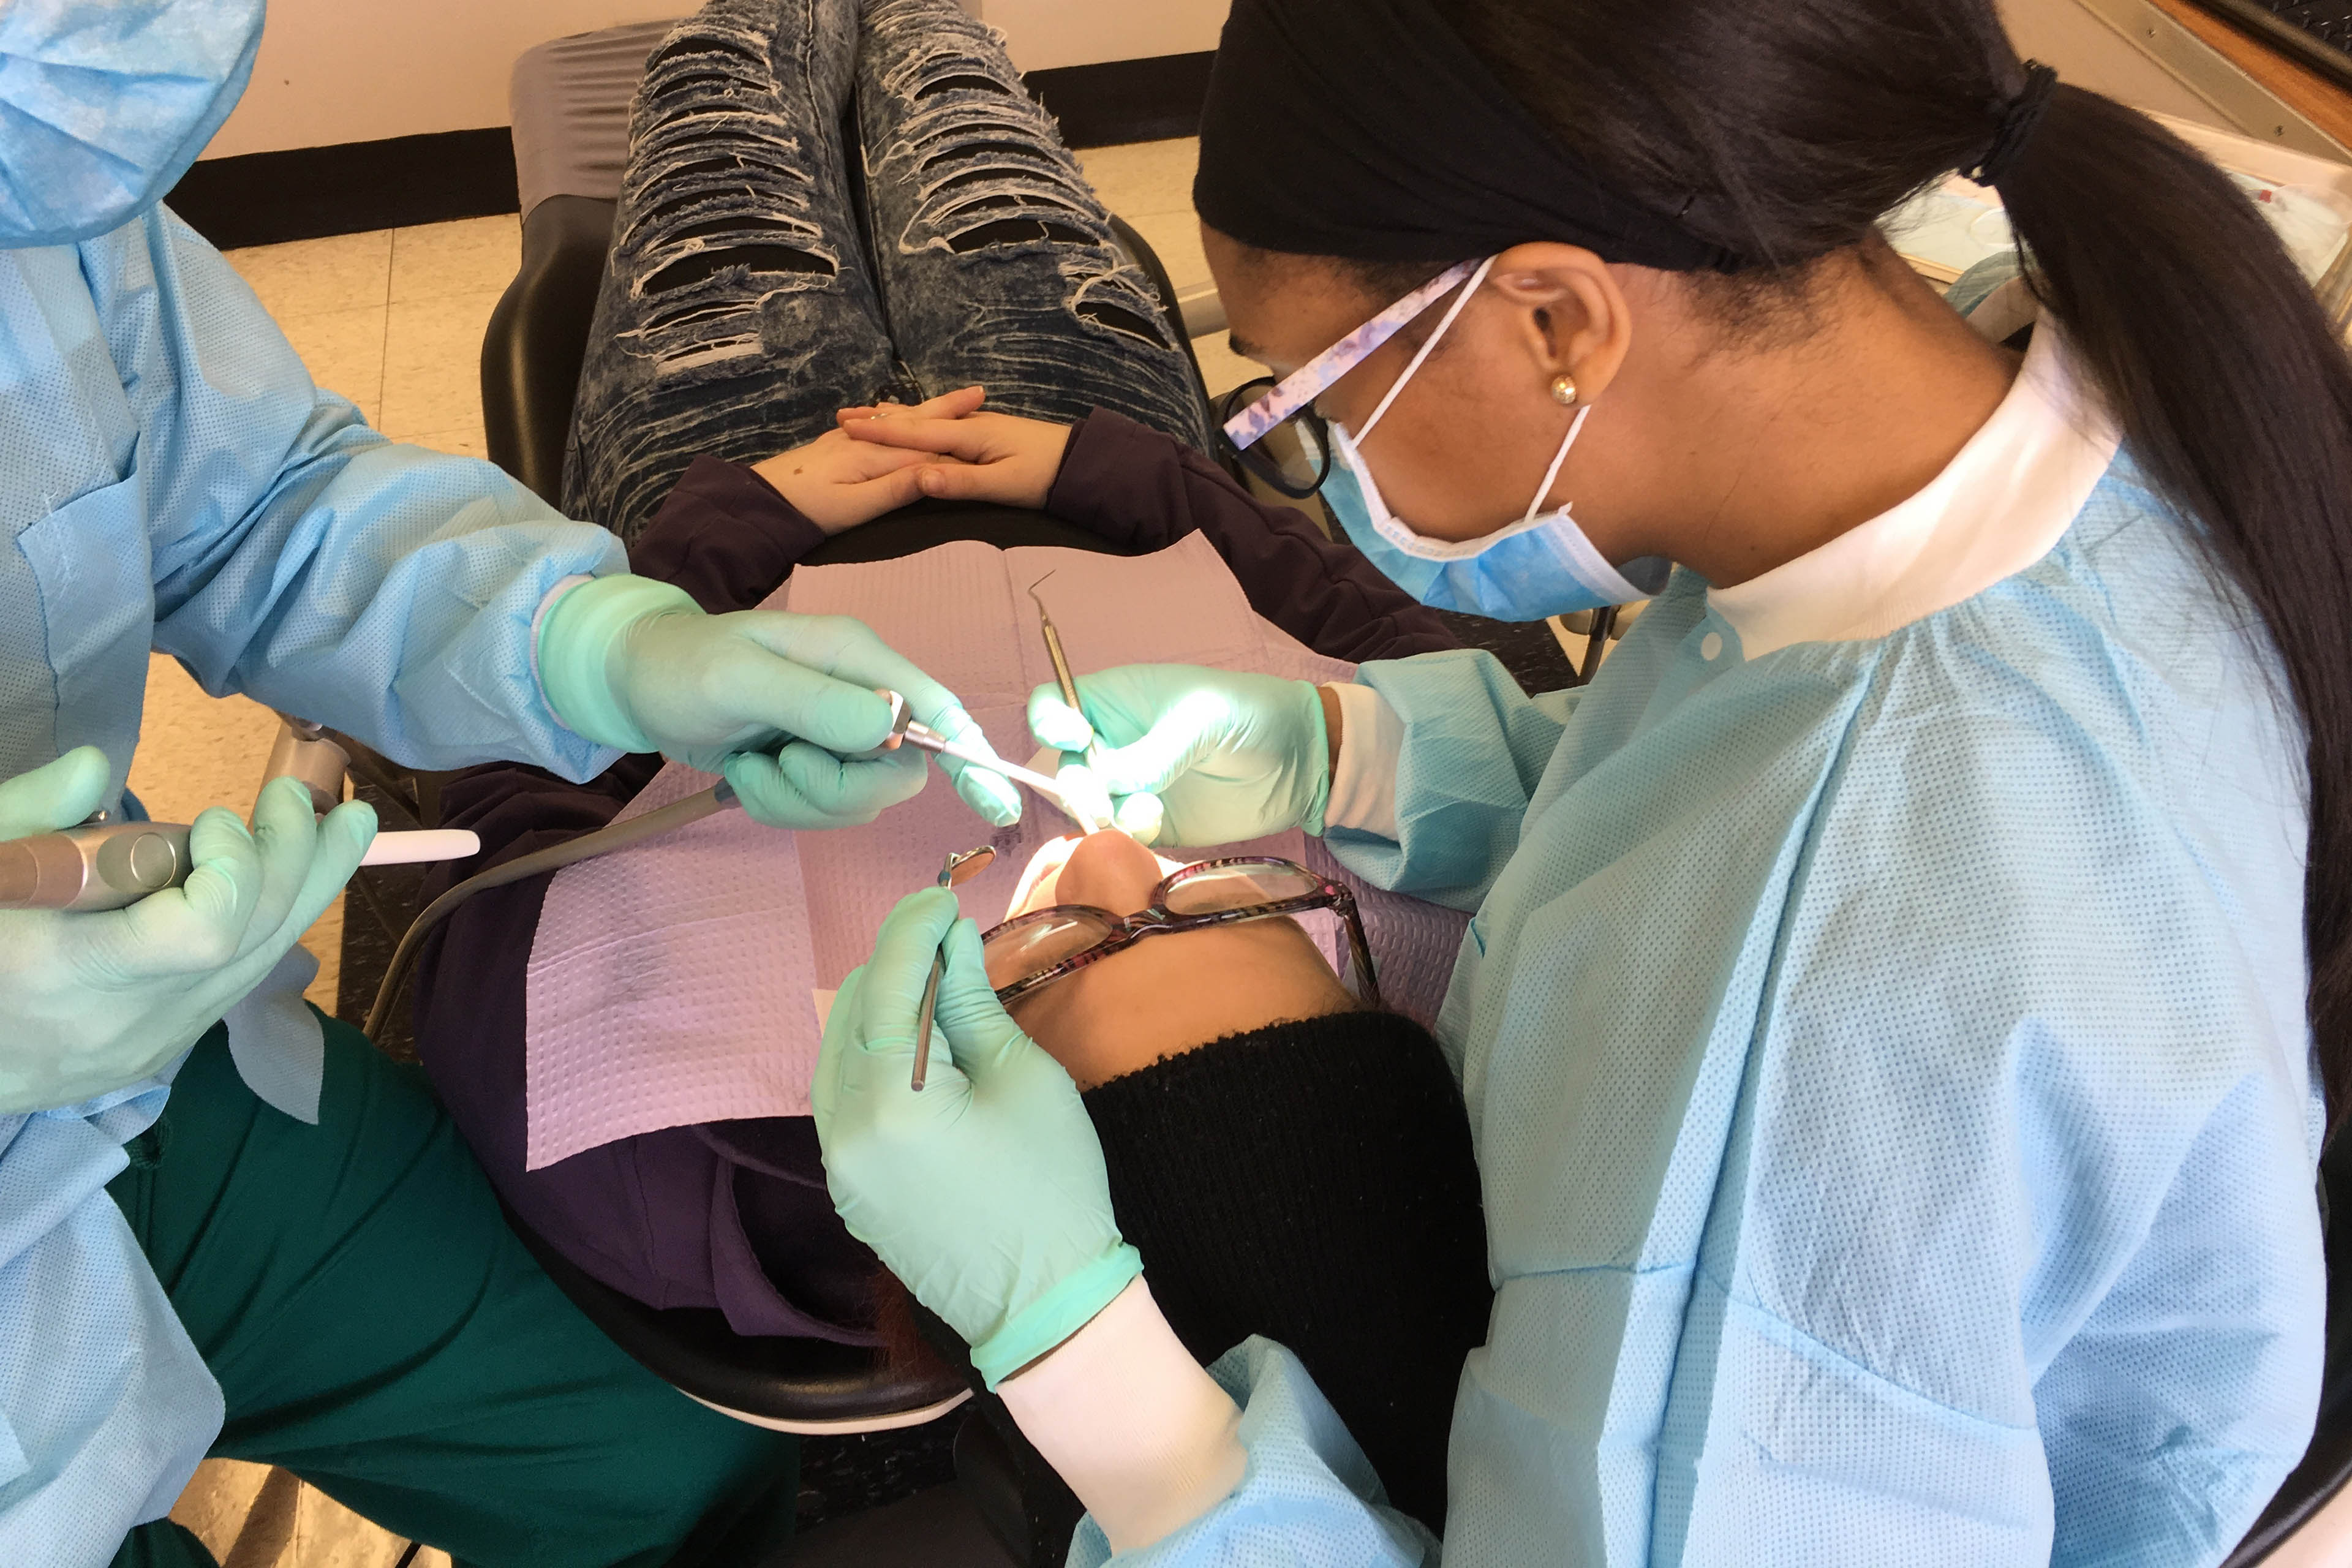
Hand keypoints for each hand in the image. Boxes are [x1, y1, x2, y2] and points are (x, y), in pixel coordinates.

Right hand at [0, 748, 375, 1113]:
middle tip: (296, 794)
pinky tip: (288, 879)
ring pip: (261, 964)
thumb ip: (25, 814)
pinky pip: (236, 984)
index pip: (202, 935)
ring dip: (306, 888)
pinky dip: (267, 925)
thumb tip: (93, 767)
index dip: (233, 869)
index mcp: (70, 972)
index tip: (212, 817)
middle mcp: (128, 1019)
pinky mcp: (161, 1050)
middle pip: (254, 941)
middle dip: (295, 858)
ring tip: (340, 826)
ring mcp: (153, 1043)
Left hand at [536, 575, 1023, 827]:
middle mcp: (862, 695)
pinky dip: (780, 805)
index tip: (994, 808)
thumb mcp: (741, 678)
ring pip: (859, 800)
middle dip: (838, 788)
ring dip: (798, 799)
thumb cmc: (684, 667)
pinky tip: (747, 773)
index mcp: (858, 658)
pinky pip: (822, 810)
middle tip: (781, 765)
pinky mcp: (815, 764)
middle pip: (899, 772)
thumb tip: (894, 730)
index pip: (938, 710)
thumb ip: (817, 703)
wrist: (636, 682)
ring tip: (751, 764)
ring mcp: (839, 734)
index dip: (971, 758)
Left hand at [752, 387, 985, 532]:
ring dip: (928, 409)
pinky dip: (902, 417)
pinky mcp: (840, 442)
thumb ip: (895, 490)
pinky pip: (881, 424)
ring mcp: (851, 438)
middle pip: (916, 422)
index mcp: (875, 455)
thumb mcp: (854, 508)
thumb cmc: (809, 510)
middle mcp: (867, 439)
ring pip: (899, 420)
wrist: (762, 500)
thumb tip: (937, 474)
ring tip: (952, 400)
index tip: (990, 432)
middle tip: (979, 393)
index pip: (928, 449)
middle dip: (948, 408)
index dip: (958, 443)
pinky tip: (902, 413)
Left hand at [813, 887, 1141, 1384]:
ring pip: (838, 1051)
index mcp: (890, 1102)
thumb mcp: (1024, 1079)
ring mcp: (837, 1162)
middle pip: (851, 1012)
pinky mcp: (847, 1184)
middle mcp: (842, 1130)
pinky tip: (918, 1042)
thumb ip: (971, 1004)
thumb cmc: (1052, 1187)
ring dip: (881, 1006)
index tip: (942, 893)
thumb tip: (950, 943)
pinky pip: (842, 1095)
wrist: (1046, 1305)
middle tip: (949, 938)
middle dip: (895, 964)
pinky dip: (873, 1054)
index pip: (886, 985)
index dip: (912, 928)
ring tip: (937, 985)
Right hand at [837, 385, 1073, 509]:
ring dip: (896, 419)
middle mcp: (970, 425)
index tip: (846, 427)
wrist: (1081, 462)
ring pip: (927, 421)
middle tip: (842, 417)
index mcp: (970, 436)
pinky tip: (915, 426)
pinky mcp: (986, 434)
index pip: (915, 434)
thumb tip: (918, 478)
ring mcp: (978, 427)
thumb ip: (961, 482)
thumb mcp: (1004, 485)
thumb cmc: (1045, 476)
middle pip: (916, 421)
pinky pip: (940, 427)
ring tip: (867, 415)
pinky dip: (917, 425)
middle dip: (879, 420)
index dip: (880, 432)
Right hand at [1028, 664, 1328, 845]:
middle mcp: (1113, 744)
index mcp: (1115, 701)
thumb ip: (1153, 751)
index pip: (1054, 705)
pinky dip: (1128, 839)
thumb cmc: (1249, 714)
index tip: (1073, 736)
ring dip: (1105, 817)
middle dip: (1078, 786)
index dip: (1049, 721)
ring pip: (1086, 810)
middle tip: (1107, 800)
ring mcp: (1128, 788)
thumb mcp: (1200, 718)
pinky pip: (1119, 838)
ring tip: (1149, 814)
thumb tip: (1108, 784)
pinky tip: (1158, 827)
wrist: (1299, 761)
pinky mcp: (1151, 825)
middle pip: (1063, 767)